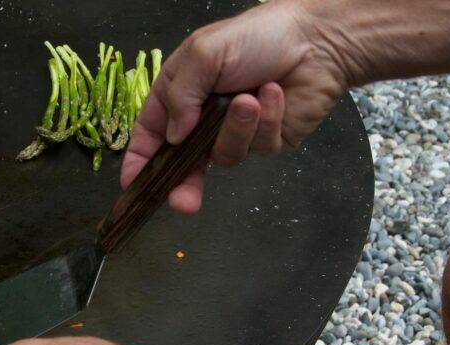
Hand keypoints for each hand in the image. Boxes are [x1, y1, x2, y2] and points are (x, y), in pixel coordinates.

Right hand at [122, 0, 350, 212]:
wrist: (317, 39)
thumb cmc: (256, 36)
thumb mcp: (204, 53)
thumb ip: (181, 95)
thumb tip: (173, 137)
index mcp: (182, 94)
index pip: (152, 132)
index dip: (141, 159)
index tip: (132, 184)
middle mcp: (205, 118)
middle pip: (185, 163)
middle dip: (183, 183)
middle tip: (182, 202)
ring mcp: (237, 132)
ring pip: (225, 155)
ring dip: (237, 127)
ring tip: (250, 98)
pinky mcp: (267, 141)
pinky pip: (258, 147)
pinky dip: (266, 119)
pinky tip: (274, 94)